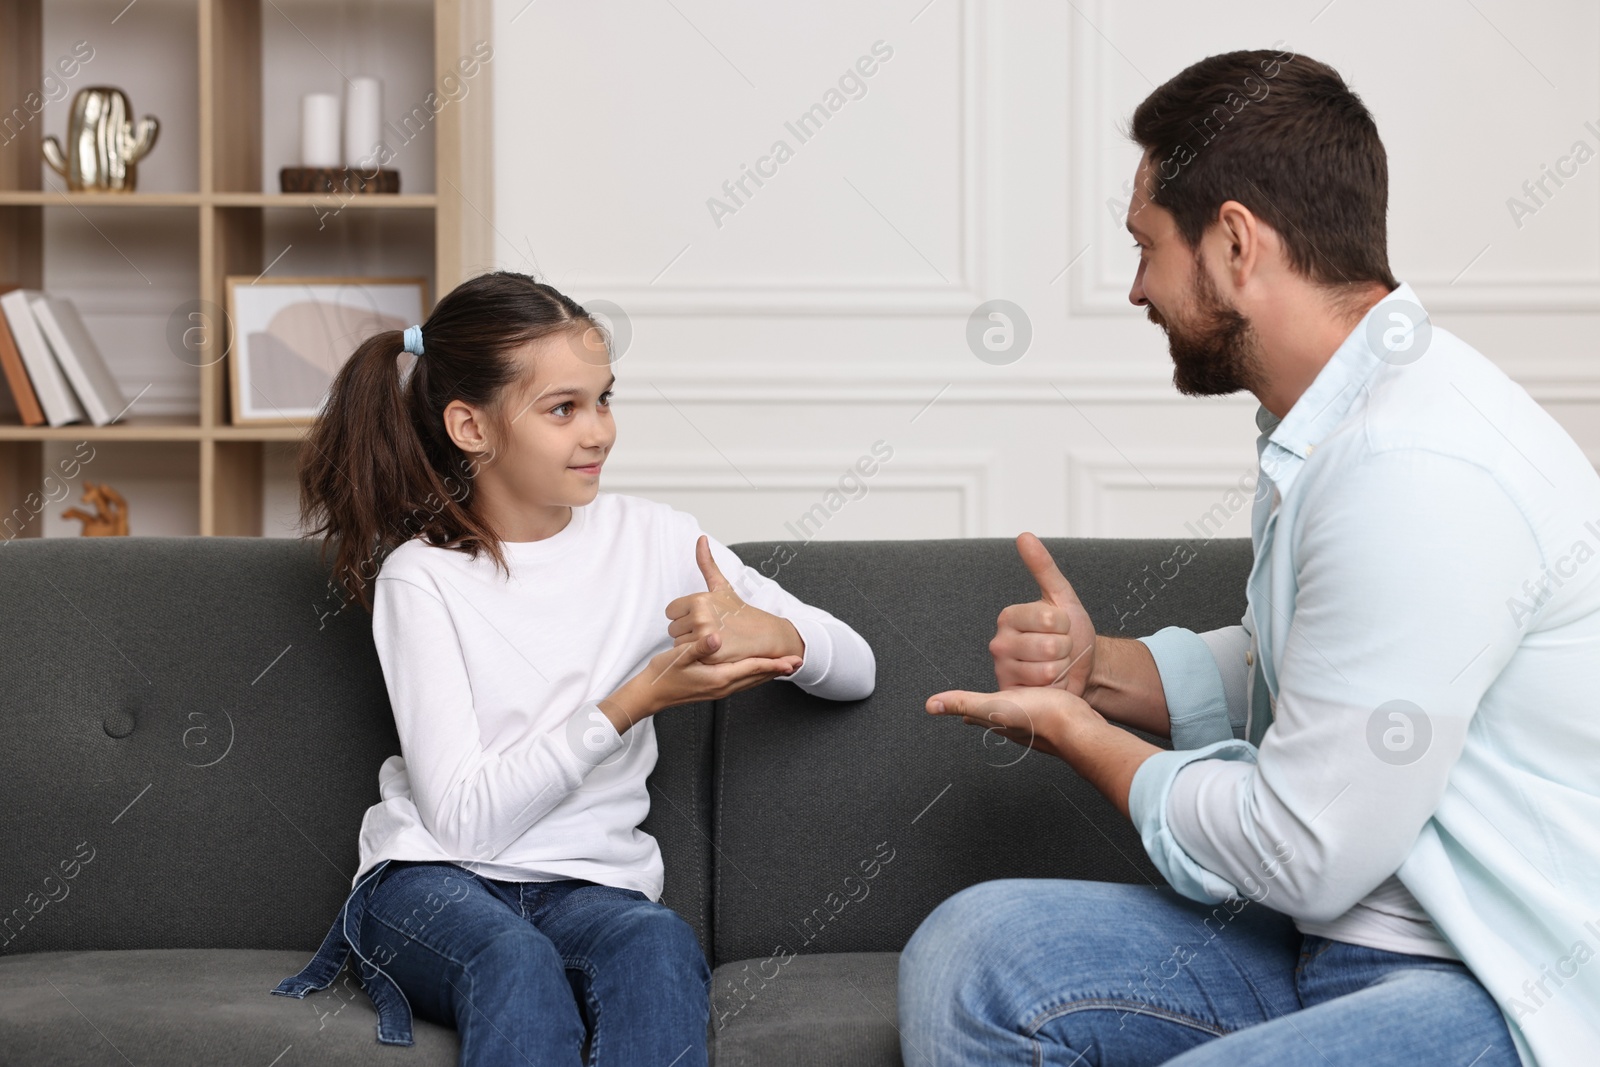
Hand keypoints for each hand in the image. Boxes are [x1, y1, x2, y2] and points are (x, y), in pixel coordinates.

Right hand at [604, 634, 801, 730]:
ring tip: (784, 666)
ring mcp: (719, 690)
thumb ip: (699, 647)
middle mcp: (723, 687)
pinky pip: (742, 682)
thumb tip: (717, 639)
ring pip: (751, 681)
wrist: (651, 694)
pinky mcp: (714, 690)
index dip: (774, 664)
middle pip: (757, 677)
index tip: (792, 660)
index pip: (753, 669)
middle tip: (798, 662)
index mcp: (718, 678)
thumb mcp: (679, 657)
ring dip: (768, 673)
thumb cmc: (663, 674)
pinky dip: (754, 676)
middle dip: (778, 669)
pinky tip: (756, 670)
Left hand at [665, 535, 805, 664]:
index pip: (671, 612)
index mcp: (699, 599)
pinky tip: (713, 652)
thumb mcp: (722, 586)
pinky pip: (688, 657)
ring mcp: (705, 637)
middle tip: (710, 630)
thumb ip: (707, 563)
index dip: (684, 616)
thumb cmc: (740, 612)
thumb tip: (700, 538)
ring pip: (678, 644)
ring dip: (691, 646)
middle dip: (687, 632)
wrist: (764, 635)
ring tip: (712, 640)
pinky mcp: (710, 655)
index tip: (702, 618)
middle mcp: (701, 616)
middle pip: (672, 629)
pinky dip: (698, 656)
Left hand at [925, 684, 1157, 818]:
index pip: (976, 717)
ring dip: (1014, 708)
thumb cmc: (1042, 717)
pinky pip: (1044, 709)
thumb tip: (931, 705)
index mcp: (999, 723)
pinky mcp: (1059, 718)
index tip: (957, 713)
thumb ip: (964, 703)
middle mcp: (1017, 728)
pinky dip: (1038, 702)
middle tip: (980, 707)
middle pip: (997, 718)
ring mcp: (1039, 726)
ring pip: (1020, 715)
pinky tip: (1046, 698)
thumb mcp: (995, 705)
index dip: (965, 712)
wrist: (1081, 728)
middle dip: (987, 711)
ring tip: (1012, 702)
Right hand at [990, 532, 1096, 694]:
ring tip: (1054, 665)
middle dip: (1066, 649)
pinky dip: (1055, 685)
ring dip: (1061, 668)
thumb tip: (1024, 535)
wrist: (1077, 668)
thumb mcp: (1062, 597)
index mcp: (1009, 616)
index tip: (1061, 628)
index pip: (1051, 619)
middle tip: (1059, 650)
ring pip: (1048, 668)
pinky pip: (1043, 687)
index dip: (1067, 625)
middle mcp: (999, 641)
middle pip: (1050, 646)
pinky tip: (1048, 682)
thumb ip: (1043, 567)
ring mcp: (1002, 668)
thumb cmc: (1070, 632)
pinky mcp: (1010, 691)